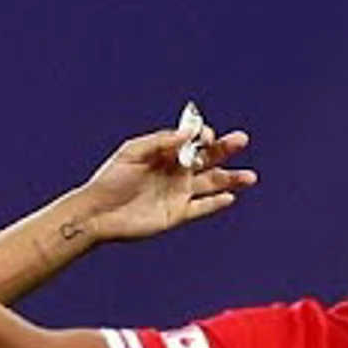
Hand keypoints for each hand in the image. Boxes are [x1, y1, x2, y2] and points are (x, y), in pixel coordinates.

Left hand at [65, 117, 257, 243]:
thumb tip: (187, 133)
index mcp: (164, 153)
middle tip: (242, 139)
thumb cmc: (110, 179)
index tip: (204, 135)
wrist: (97, 213)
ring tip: (250, 177)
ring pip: (211, 184)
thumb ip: (161, 141)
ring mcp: (178, 193)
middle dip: (225, 149)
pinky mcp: (176, 214)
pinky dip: (215, 204)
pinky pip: (201, 208)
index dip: (202, 135)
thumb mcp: (133, 152)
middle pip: (207, 158)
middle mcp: (175, 171)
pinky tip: (230, 197)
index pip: (192, 140)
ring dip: (231, 179)